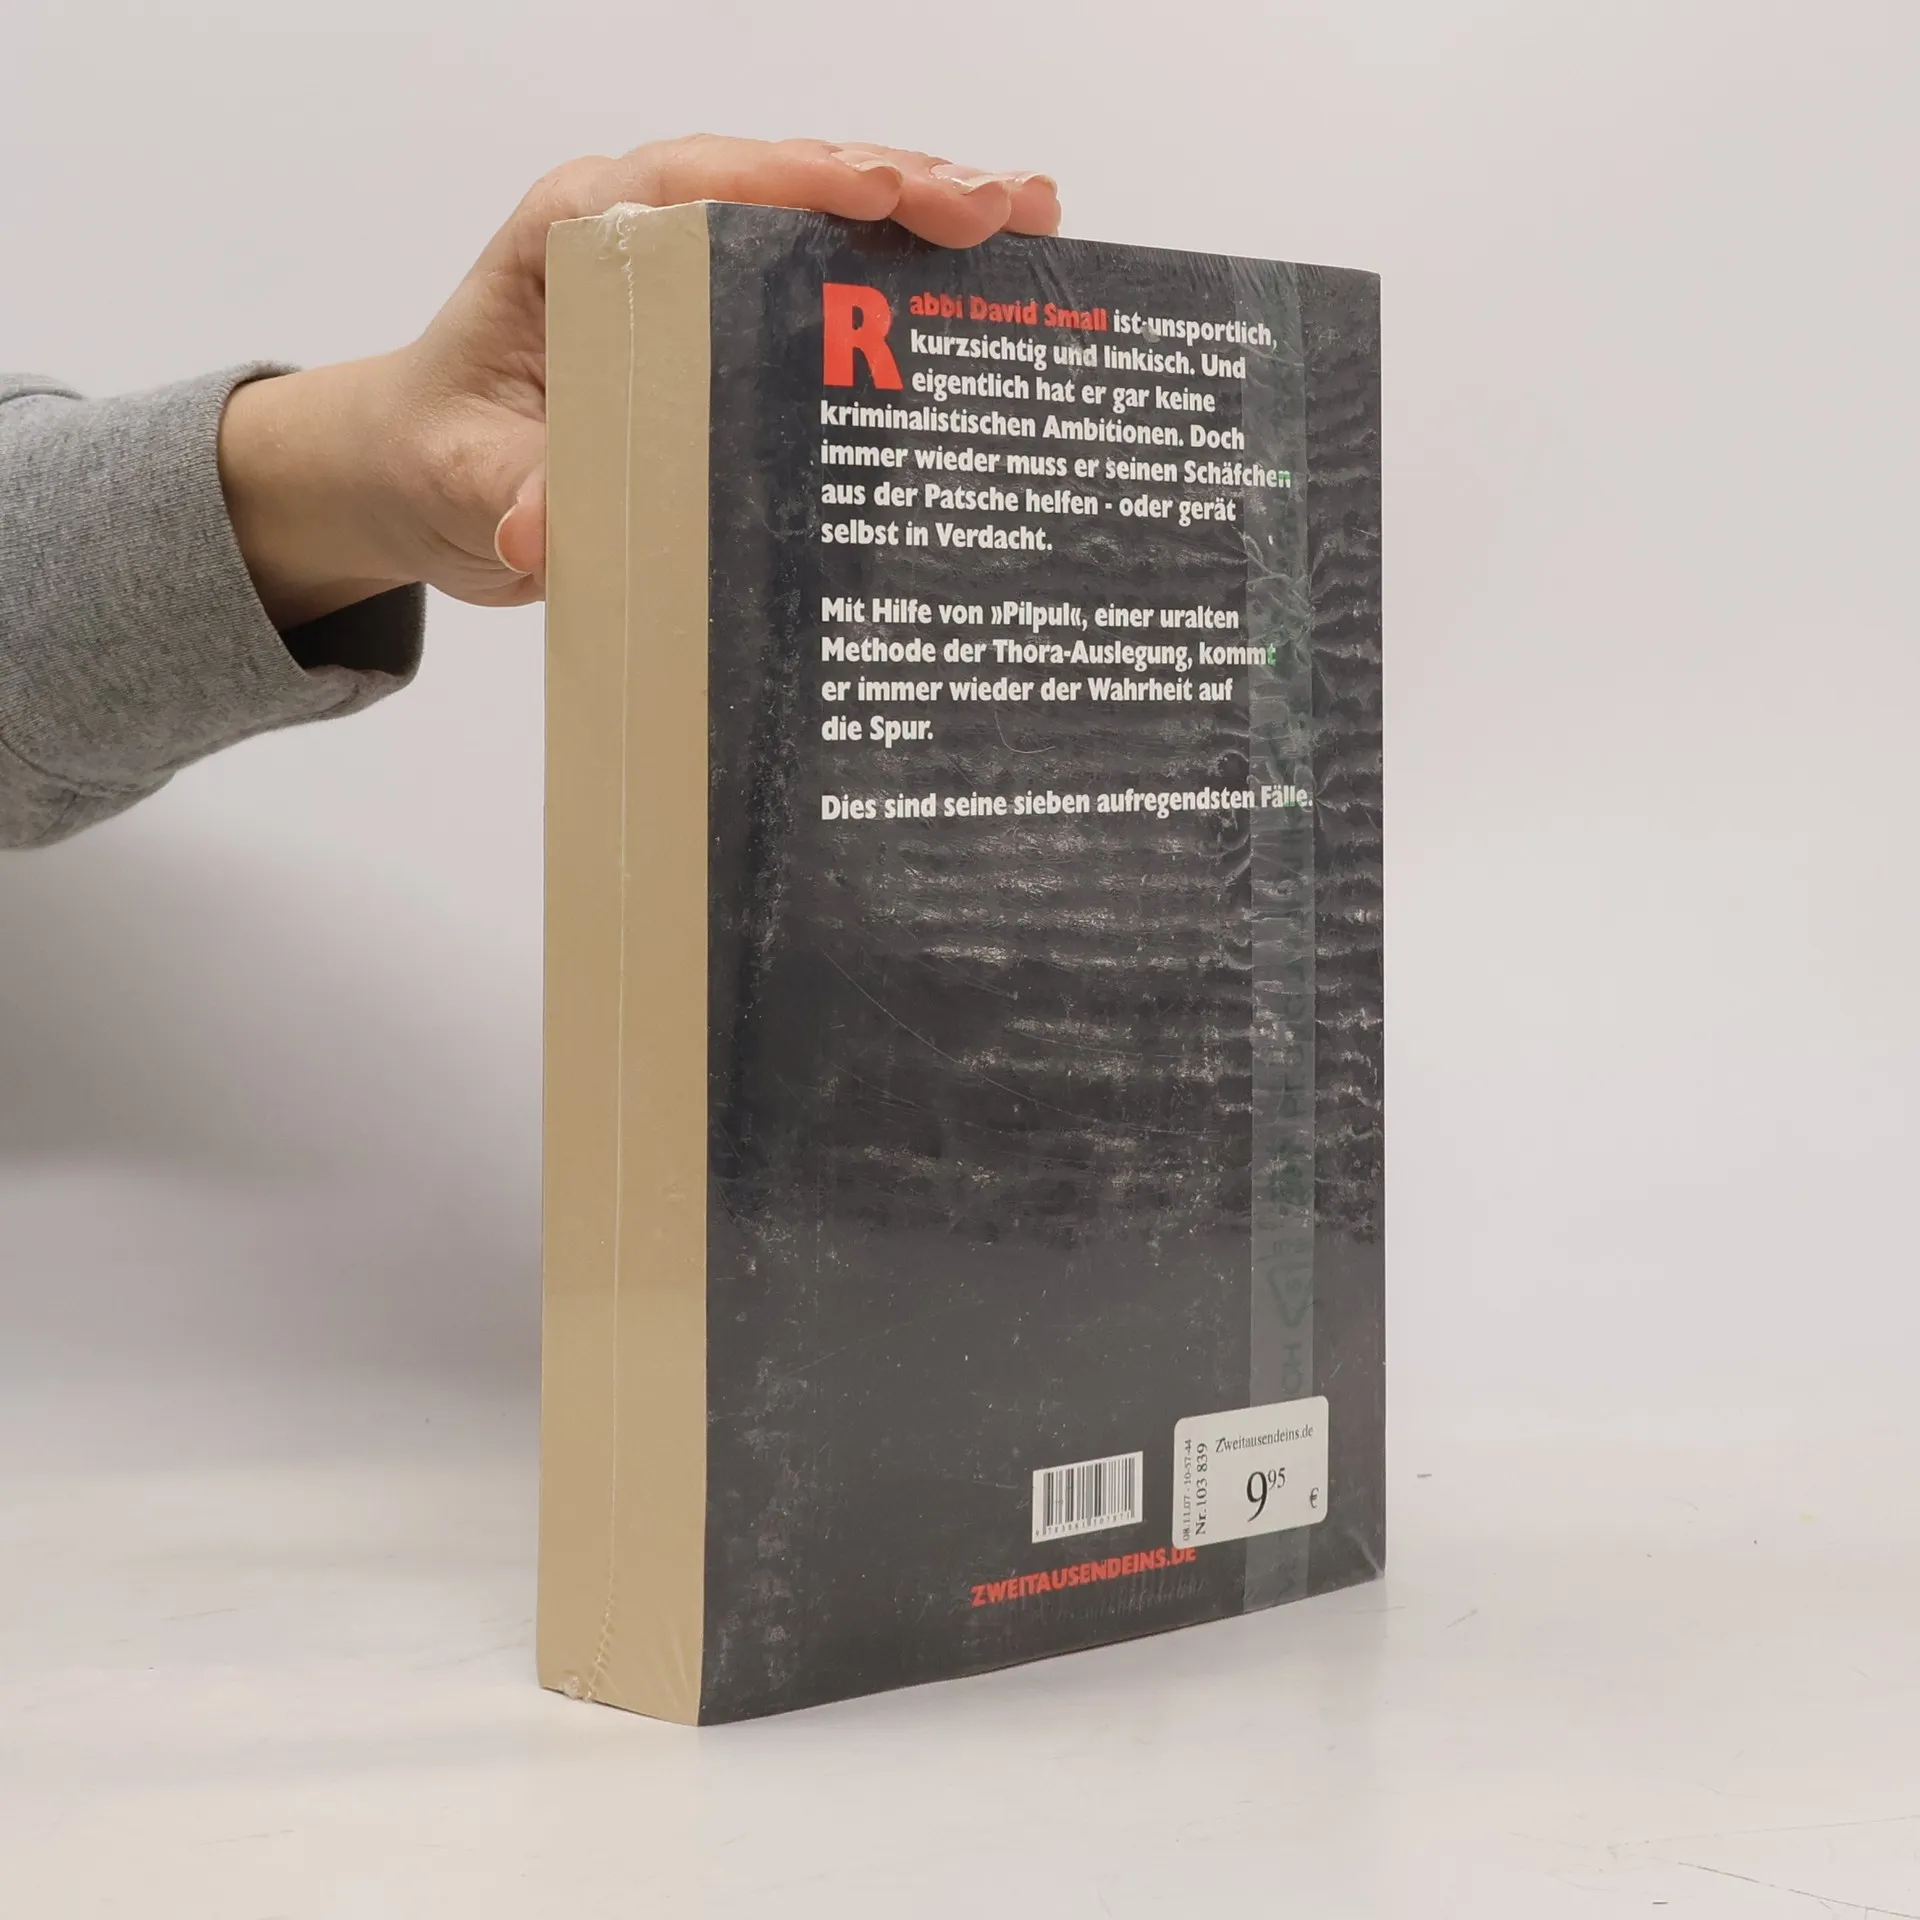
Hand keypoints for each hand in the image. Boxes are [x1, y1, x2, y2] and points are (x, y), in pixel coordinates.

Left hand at [219, 137, 1060, 628]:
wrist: (426, 473)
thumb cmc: (441, 453)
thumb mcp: (463, 483)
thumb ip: (504, 494)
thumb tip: (540, 531)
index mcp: (579, 232)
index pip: (700, 182)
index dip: (797, 182)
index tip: (880, 195)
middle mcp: (649, 228)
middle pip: (788, 182)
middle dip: (904, 186)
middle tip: (1006, 208)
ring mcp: (699, 268)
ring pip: (826, 219)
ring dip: (931, 218)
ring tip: (1032, 220)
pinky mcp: (731, 321)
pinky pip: (828, 281)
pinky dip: (909, 280)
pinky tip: (987, 285)